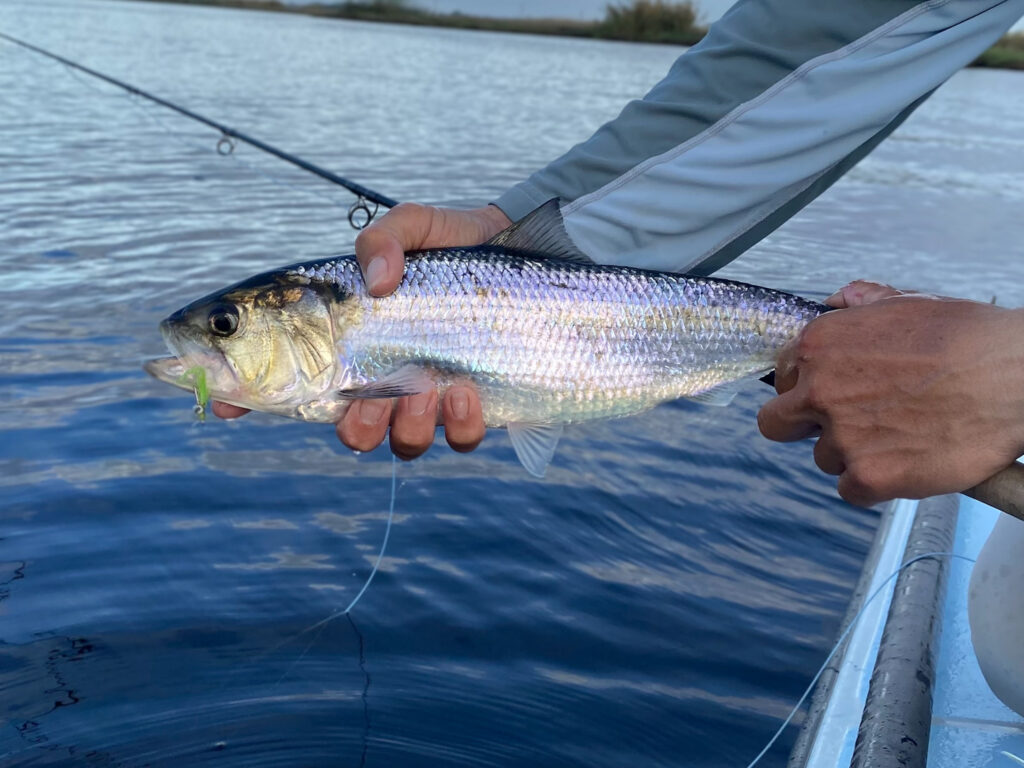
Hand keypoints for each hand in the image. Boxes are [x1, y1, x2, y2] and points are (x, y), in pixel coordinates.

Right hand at [214, 202, 511, 460]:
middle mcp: (380, 374)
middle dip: (350, 428)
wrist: (530, 257)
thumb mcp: (415, 223)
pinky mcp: (473, 409)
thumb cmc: (457, 241)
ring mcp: (426, 397)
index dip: (243, 394)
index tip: (222, 403)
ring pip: (397, 444)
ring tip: (431, 384)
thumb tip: (377, 281)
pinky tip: (466, 390)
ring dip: (405, 426)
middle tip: (362, 400)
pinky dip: (459, 425)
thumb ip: (383, 236)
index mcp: (347, 337)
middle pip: (343, 428)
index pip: (282, 373)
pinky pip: (458, 440)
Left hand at [757, 280, 1023, 506]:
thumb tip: (837, 301)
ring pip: (824, 458)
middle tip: (842, 424)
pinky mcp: (870, 476)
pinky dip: (874, 483)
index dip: (806, 387)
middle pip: (775, 424)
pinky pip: (850, 490)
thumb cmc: (967, 336)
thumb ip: (860, 305)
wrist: (1015, 375)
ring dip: (852, 453)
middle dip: (801, 426)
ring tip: (899, 436)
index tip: (829, 392)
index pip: (784, 377)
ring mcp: (842, 437)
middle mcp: (820, 391)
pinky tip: (905, 463)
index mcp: (819, 347)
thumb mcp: (905, 303)